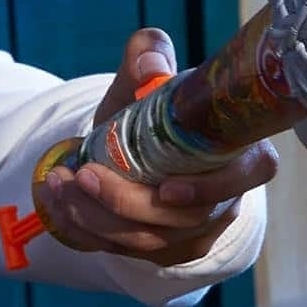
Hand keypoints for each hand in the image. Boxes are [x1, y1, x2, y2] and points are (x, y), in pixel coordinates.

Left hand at [37, 28, 278, 267]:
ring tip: (58, 182)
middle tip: (82, 173)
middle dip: (125, 202)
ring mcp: (194, 232)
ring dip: (94, 215)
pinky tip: (56, 202)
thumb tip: (150, 67)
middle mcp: (224, 200)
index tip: (166, 189)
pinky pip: (121, 249)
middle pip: (184, 220)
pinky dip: (83, 228)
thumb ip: (148, 56)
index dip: (214, 188)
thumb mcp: (144, 78)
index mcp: (238, 152)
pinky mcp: (160, 250)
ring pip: (147, 240)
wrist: (127, 149)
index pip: (249, 174)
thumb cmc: (149, 112)